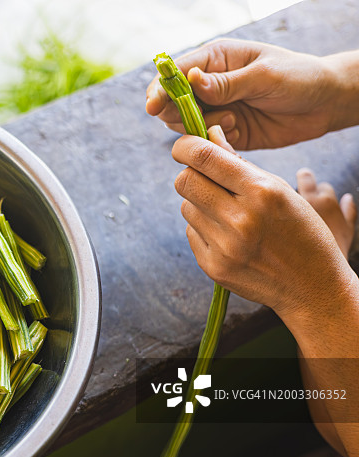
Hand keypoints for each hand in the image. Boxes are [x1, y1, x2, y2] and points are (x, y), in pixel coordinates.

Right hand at [147, 39, 354, 149]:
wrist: (324, 104)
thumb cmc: (298, 78)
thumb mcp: (264, 76)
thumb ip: (226, 83)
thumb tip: (190, 80)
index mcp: (215, 59)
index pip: (175, 73)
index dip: (160, 89)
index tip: (153, 106)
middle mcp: (209, 84)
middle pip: (170, 102)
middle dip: (177, 114)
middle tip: (200, 119)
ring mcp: (215, 109)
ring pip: (183, 125)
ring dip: (201, 128)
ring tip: (231, 122)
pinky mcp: (224, 132)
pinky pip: (204, 142)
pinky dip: (213, 143)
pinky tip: (236, 132)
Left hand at [173, 125, 353, 318]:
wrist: (311, 286)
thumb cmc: (299, 230)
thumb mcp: (280, 189)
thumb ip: (240, 163)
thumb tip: (208, 133)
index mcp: (261, 192)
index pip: (204, 157)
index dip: (185, 146)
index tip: (183, 147)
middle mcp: (240, 219)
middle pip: (184, 181)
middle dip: (190, 175)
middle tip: (205, 179)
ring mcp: (224, 246)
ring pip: (185, 207)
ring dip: (199, 204)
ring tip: (227, 212)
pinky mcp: (213, 266)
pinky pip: (190, 232)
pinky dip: (203, 228)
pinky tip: (228, 236)